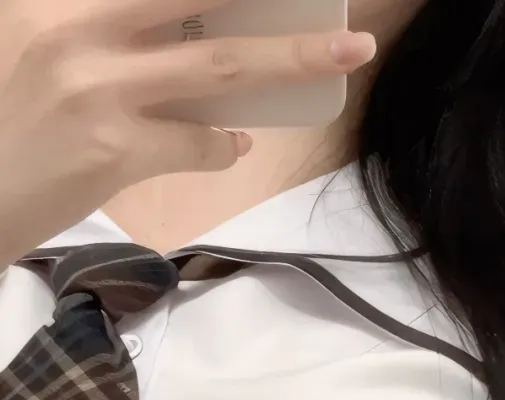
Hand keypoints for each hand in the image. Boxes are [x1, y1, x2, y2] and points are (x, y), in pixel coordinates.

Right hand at [0, 1, 376, 264]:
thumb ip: (115, 45)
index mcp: (70, 12)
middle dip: (276, 11)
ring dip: (284, 64)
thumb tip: (200, 68)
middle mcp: (84, 38)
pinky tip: (230, 144)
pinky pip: (195, 141)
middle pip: (200, 5)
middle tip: (340, 17)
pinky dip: (221, 145)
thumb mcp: (57, 64)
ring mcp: (100, 93)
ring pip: (215, 70)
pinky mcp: (113, 149)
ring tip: (337, 60)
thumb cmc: (19, 133)